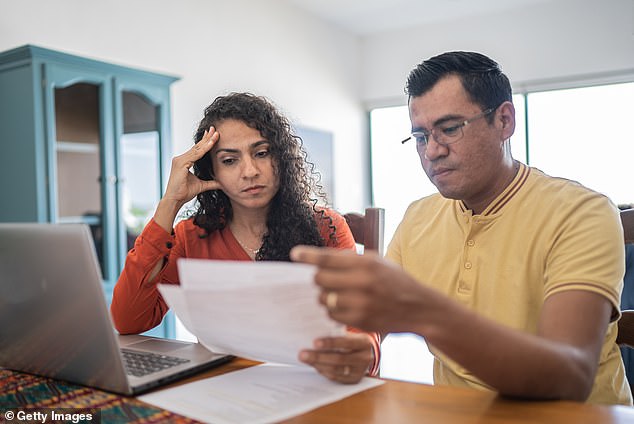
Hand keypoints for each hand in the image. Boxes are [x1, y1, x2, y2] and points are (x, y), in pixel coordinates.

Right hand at [162, 126, 221, 205]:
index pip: (197, 149)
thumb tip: (222, 183)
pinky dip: (204, 149)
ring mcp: (180, 160)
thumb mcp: (202, 186)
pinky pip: (195, 155)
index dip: (205, 142)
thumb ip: (211, 182)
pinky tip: (211, 143)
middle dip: (206, 137)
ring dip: (207, 141)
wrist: (175, 200)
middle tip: (215, 129)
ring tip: (216, 133)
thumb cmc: (184, 193)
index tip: (212, 135)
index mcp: (184, 161)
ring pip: (197, 149)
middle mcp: (180, 158)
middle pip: (197, 146)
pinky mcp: (181, 163)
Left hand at [291, 246, 432, 333]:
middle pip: (320, 279)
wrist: (419, 308)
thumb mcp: (377, 261)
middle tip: (324, 278)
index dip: (308, 256)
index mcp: (366, 263)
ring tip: (338, 293)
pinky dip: (333, 310)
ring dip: (325, 295)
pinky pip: (332, 315)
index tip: (295, 255)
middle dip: (318, 278)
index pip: (328, 258)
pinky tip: (344, 306)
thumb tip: (319, 259)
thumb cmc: (395, 281)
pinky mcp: (360, 321)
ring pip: (324, 298)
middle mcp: (363, 282)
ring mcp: (361, 304)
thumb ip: (350, 260)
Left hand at [298, 332, 373, 383]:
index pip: (347, 342)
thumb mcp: (352, 334)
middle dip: (319, 356)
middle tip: (303, 354)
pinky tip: (314, 365)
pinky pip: (335, 377)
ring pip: (336, 370)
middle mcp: (364, 358)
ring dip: (318, 364)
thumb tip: (316, 329)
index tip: (315, 342)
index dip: (330, 343)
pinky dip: (323, 371)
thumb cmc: (354, 340)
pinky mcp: (353, 380)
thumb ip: (338, 332)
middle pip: (339, 359)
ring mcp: (359, 371)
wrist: (369, 354)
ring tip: (305, 359)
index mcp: (364, 343)